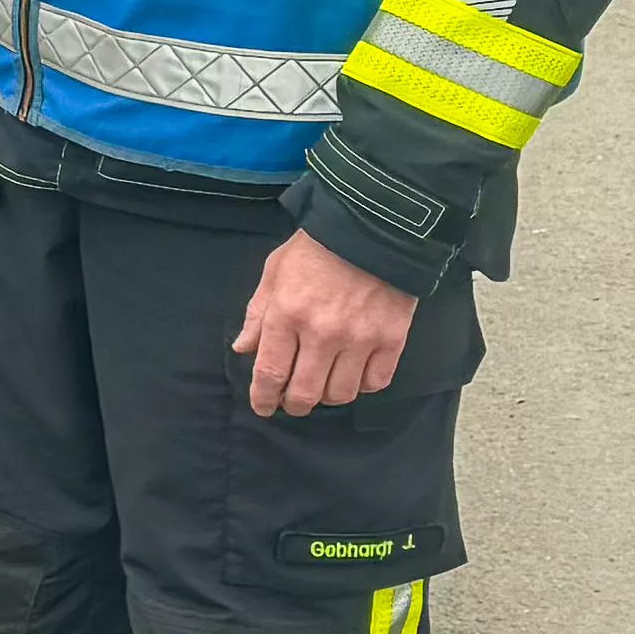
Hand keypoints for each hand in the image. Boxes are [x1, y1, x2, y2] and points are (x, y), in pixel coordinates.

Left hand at [236, 227, 418, 416]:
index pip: (270, 373)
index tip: (263, 407)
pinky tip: (355, 373)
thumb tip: (243, 348)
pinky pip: (375, 382)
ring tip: (324, 383)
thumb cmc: (317, 248)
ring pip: (340, 394)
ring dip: (328, 395)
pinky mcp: (391, 339)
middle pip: (305, 393)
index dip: (263, 398)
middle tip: (293, 401)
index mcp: (287, 314)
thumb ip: (258, 313)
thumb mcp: (275, 271)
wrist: (374, 227)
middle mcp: (322, 333)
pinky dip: (362, 384)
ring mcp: (359, 338)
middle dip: (294, 404)